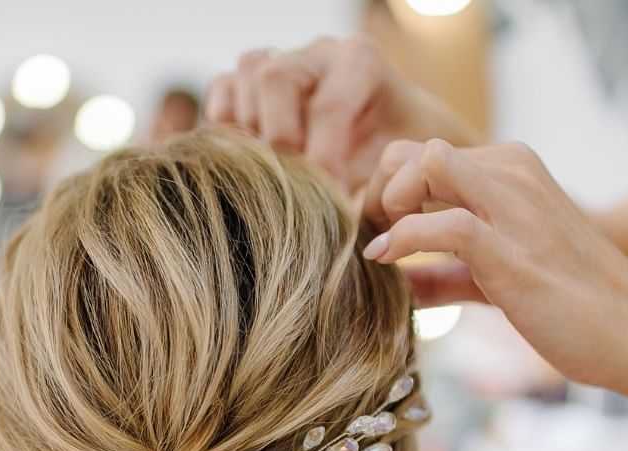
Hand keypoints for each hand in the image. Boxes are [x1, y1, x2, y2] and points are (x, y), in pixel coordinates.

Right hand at [204, 37, 478, 192]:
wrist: (387, 141)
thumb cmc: (398, 154)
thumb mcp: (406, 164)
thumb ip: (385, 184)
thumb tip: (347, 218)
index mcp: (359, 62)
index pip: (330, 104)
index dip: (324, 159)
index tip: (330, 201)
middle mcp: (314, 55)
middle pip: (275, 78)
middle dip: (280, 138)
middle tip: (293, 185)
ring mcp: (278, 63)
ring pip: (245, 79)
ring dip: (250, 133)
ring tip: (273, 175)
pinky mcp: (248, 83)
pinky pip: (221, 90)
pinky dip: (224, 125)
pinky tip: (247, 160)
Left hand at [362, 140, 627, 394]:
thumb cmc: (574, 308)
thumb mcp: (497, 281)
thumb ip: (448, 275)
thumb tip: (396, 284)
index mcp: (511, 171)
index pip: (423, 155)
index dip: (387, 191)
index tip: (378, 235)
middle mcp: (511, 173)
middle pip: (412, 150)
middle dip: (378, 191)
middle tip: (373, 240)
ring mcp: (513, 206)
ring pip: (423, 165)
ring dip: (387, 205)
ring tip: (380, 249)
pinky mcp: (511, 248)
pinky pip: (439, 224)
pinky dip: (403, 242)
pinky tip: (389, 266)